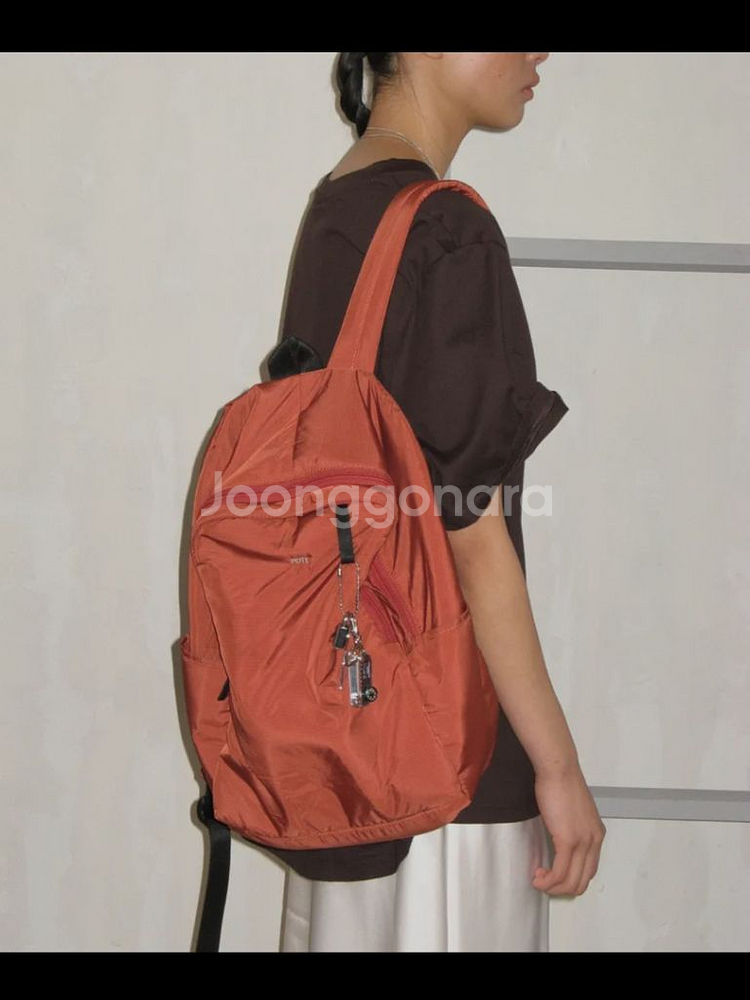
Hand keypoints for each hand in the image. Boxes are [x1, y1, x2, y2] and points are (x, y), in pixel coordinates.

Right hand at [531, 764, 605, 896]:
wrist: (558, 769)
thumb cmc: (561, 783)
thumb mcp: (574, 811)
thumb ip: (573, 827)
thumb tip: (560, 839)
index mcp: (597, 834)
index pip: (589, 870)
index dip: (571, 879)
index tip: (555, 876)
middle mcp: (594, 841)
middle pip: (581, 881)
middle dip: (562, 889)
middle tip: (544, 883)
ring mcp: (582, 842)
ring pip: (571, 881)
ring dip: (553, 887)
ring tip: (538, 880)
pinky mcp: (568, 840)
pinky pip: (559, 872)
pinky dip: (548, 880)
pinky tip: (538, 876)